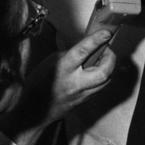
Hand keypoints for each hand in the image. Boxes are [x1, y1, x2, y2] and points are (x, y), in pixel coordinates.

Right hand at [0, 30, 116, 144]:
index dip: (96, 40)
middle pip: (104, 72)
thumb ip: (69, 54)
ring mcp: (82, 94)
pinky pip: (100, 86)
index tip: (106, 32)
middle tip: (107, 48)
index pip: (83, 52)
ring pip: (106, 80)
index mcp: (63, 69)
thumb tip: (84, 49)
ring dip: (109, 67)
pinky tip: (97, 70)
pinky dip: (103, 76)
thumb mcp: (50, 62)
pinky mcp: (85, 100)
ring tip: (103, 58)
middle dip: (111, 58)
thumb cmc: (38, 84)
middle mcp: (76, 82)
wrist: (34, 112)